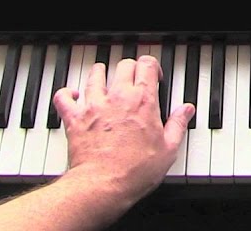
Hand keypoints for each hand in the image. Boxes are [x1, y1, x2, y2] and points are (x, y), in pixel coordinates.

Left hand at [53, 55, 194, 209]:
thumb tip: (186, 110)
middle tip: (134, 79)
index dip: (152, 67)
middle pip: (123, 65)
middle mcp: (118, 97)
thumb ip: (177, 124)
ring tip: (104, 76)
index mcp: (143, 101)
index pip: (147, 65)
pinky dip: (66, 93)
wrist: (103, 185)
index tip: (154, 77)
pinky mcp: (75, 118)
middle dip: (131, 68)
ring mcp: (94, 105)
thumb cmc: (135, 171)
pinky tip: (72, 94)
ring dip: (100, 73)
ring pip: (95, 74)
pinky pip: (63, 96)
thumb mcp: (168, 149)